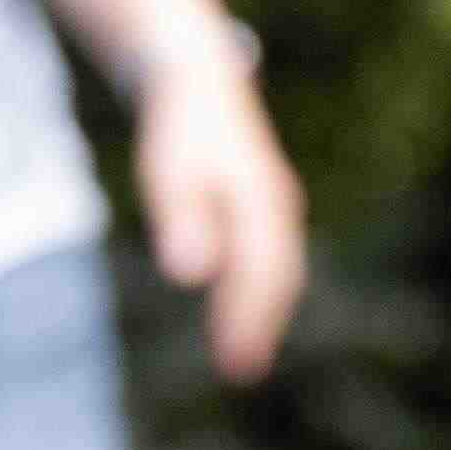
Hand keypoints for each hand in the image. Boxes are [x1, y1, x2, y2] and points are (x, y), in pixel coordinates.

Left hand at [133, 62, 305, 381]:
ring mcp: (275, 205)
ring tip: (243, 357)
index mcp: (260, 201)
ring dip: (263, 313)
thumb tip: (190, 276)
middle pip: (279, 276)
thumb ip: (182, 218)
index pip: (263, 272)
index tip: (234, 360)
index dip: (249, 318)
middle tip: (241, 371)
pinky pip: (270, 257)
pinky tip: (239, 314)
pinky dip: (260, 290)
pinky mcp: (264, 206)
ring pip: (279, 268)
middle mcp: (277, 206)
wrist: (200, 78)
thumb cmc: (180, 127)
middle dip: (260, 324)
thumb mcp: (171, 168)